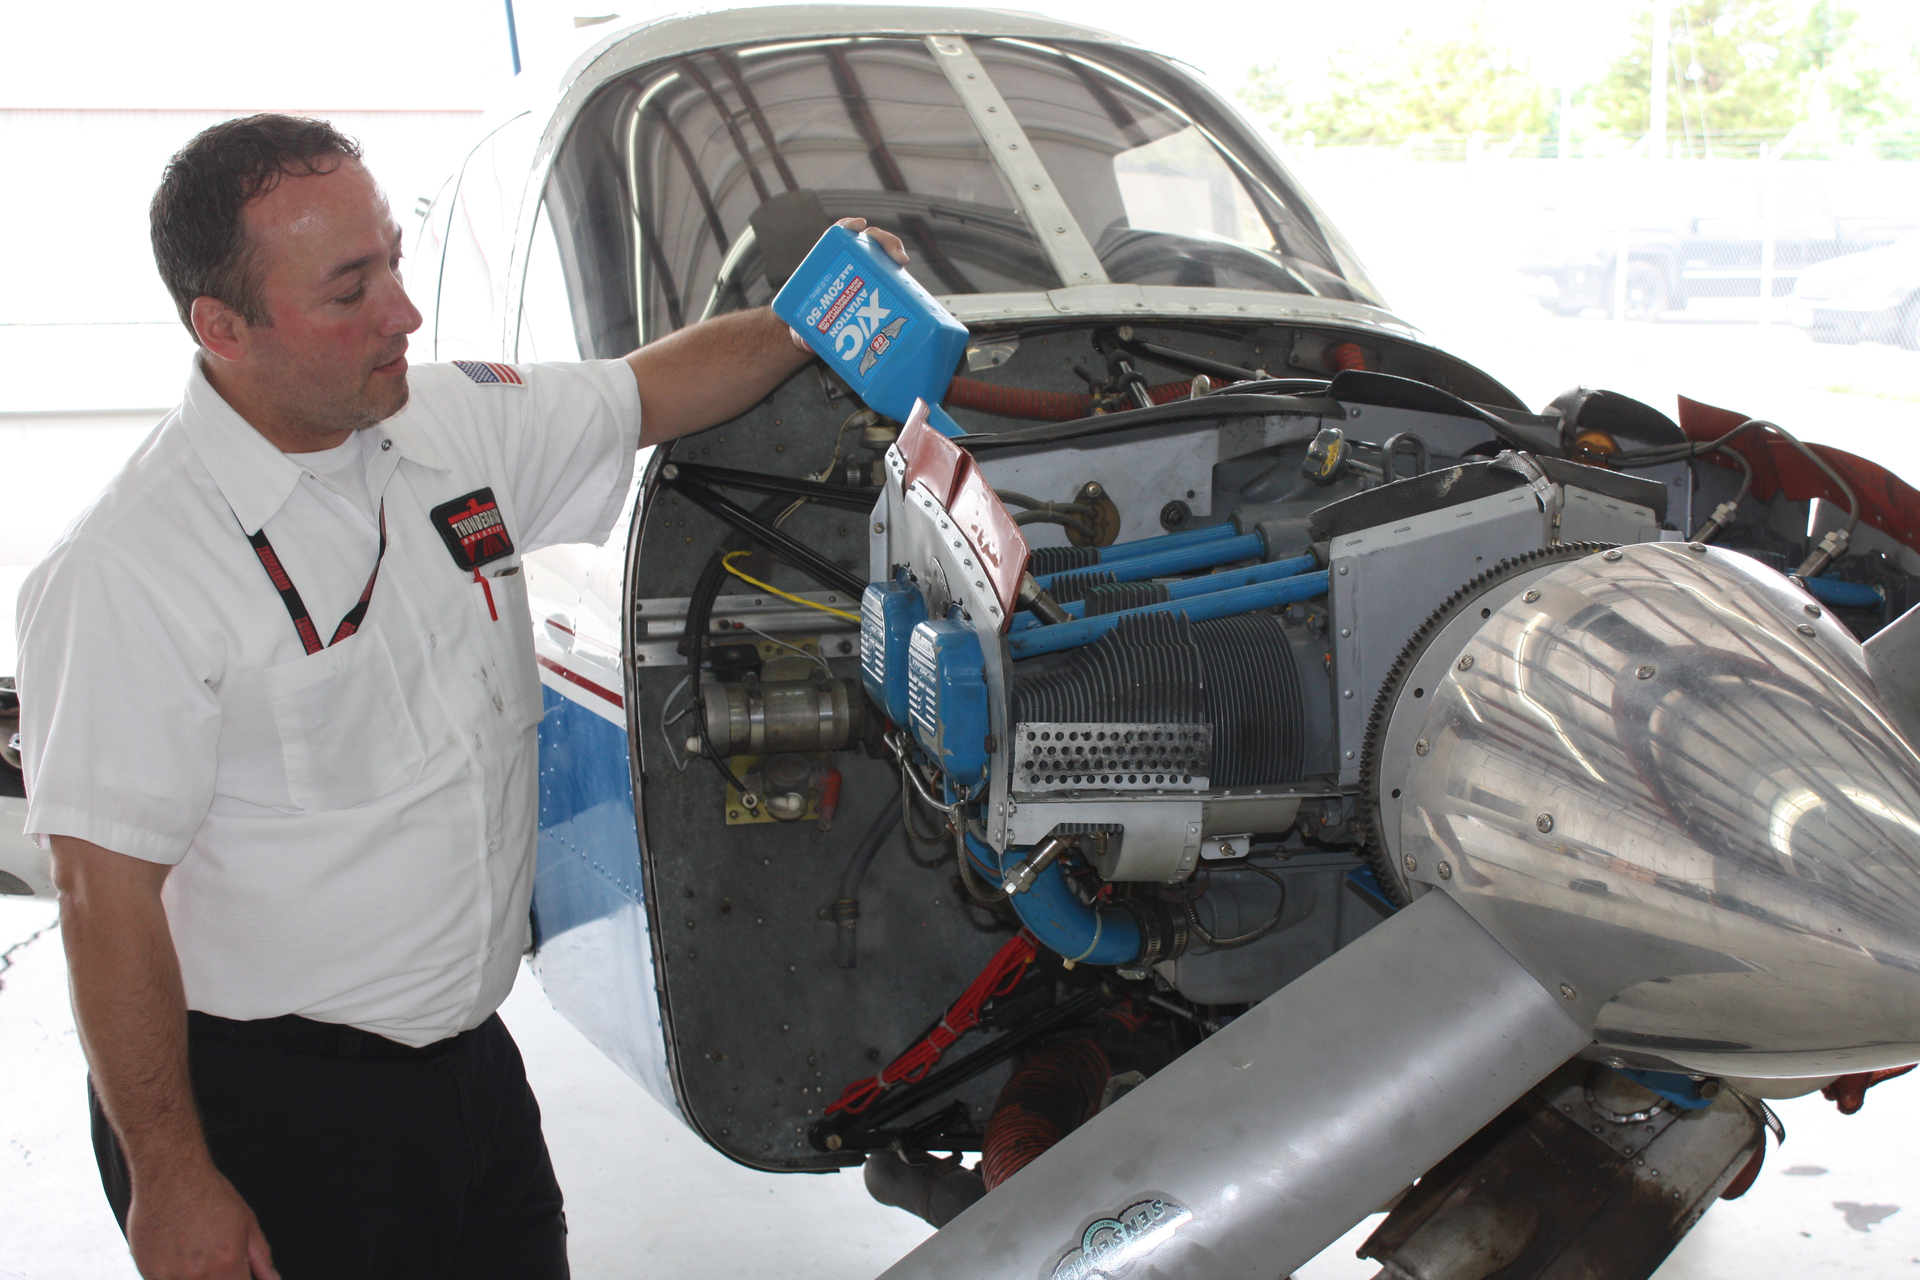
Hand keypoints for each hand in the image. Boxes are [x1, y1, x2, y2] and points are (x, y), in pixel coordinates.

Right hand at [127, 1162, 279, 1279]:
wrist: (172, 1176)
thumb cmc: (209, 1195)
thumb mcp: (247, 1223)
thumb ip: (261, 1259)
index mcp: (227, 1265)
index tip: (236, 1273)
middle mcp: (198, 1275)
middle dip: (219, 1277)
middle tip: (213, 1255)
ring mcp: (170, 1277)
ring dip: (194, 1276)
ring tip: (195, 1252)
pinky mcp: (148, 1272)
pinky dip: (173, 1275)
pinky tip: (177, 1255)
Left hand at [788, 218, 912, 351]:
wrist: (817, 335)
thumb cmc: (807, 324)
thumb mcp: (802, 328)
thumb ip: (801, 335)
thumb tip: (806, 343)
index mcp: (829, 264)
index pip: (840, 236)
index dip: (849, 226)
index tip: (859, 226)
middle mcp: (850, 265)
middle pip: (868, 242)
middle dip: (884, 242)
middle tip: (896, 256)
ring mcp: (866, 275)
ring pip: (884, 256)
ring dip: (895, 254)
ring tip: (902, 263)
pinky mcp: (879, 289)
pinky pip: (892, 278)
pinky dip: (901, 278)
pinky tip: (908, 285)